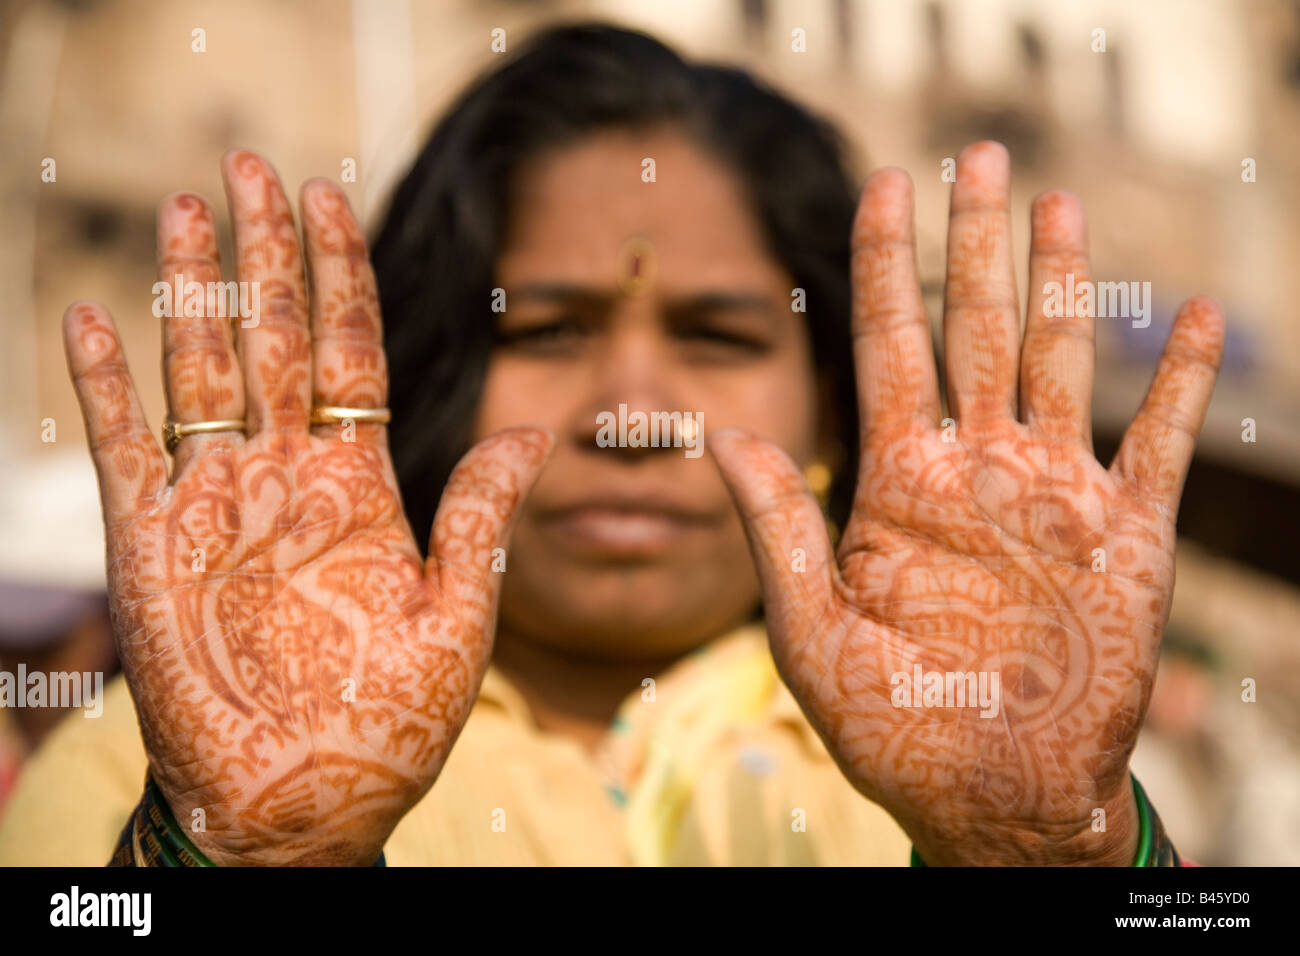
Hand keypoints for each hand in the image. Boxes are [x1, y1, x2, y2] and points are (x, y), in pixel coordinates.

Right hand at [64, 150, 550, 865]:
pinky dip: (106, 385)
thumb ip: (479, 517)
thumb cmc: (388, 724)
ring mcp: (217, 504)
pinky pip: (124, 448)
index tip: (331, 197)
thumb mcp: (457, 615)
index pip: (350, 353)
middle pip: (275, 339)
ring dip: (191, 291)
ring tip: (185, 209)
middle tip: (252, 166)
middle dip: (266, 253)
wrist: (305, 804)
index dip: (341, 274)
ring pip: (201, 372)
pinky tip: (96, 317)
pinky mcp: (152, 545)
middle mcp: (287, 478)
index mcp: (361, 486)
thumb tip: (537, 432)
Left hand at [711, 141, 1223, 864]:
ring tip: (1059, 203)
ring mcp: (1052, 495)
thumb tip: (720, 432)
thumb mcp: (810, 632)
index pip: (888, 346)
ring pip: (1058, 360)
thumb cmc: (891, 729)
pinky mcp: (1126, 537)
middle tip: (978, 155)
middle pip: (972, 328)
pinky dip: (1178, 382)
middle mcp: (974, 470)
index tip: (882, 185)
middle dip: (973, 242)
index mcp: (897, 482)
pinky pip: (1157, 443)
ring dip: (1064, 281)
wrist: (989, 799)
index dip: (885, 264)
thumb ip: (777, 528)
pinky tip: (1193, 316)